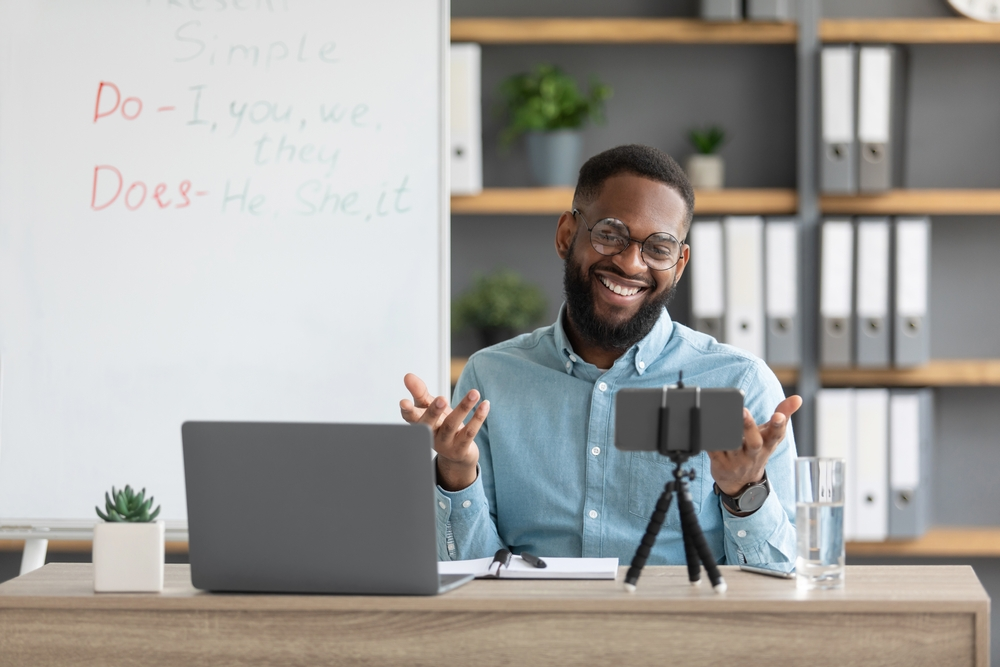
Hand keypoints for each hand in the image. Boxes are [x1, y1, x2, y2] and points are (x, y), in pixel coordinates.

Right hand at [399, 373, 488, 491]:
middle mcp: (431, 435)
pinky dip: (478, 418)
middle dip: (434, 410)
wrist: (457, 454)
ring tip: (474, 392)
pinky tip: (485, 404)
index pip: (411, 417)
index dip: (407, 411)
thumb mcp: (429, 407)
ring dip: (463, 408)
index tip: (404, 402)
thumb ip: (419, 392)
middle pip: (429, 424)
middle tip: (441, 398)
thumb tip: (408, 376)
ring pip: (452, 425)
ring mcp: (445, 444)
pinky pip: (470, 433)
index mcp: (421, 424)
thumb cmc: (440, 425)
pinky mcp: (461, 449)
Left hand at [708, 395, 802, 497]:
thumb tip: (798, 398)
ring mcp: (736, 460)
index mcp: (767, 445)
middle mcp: (753, 454)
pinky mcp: (720, 464)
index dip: (778, 425)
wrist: (741, 482)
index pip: (777, 435)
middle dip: (749, 427)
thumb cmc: (757, 451)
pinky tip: (706, 431)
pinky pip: (714, 453)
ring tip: (722, 418)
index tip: (777, 416)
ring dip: (728, 435)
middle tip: (744, 411)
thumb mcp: (771, 436)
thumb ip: (783, 415)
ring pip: (732, 447)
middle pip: (754, 442)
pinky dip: (710, 443)